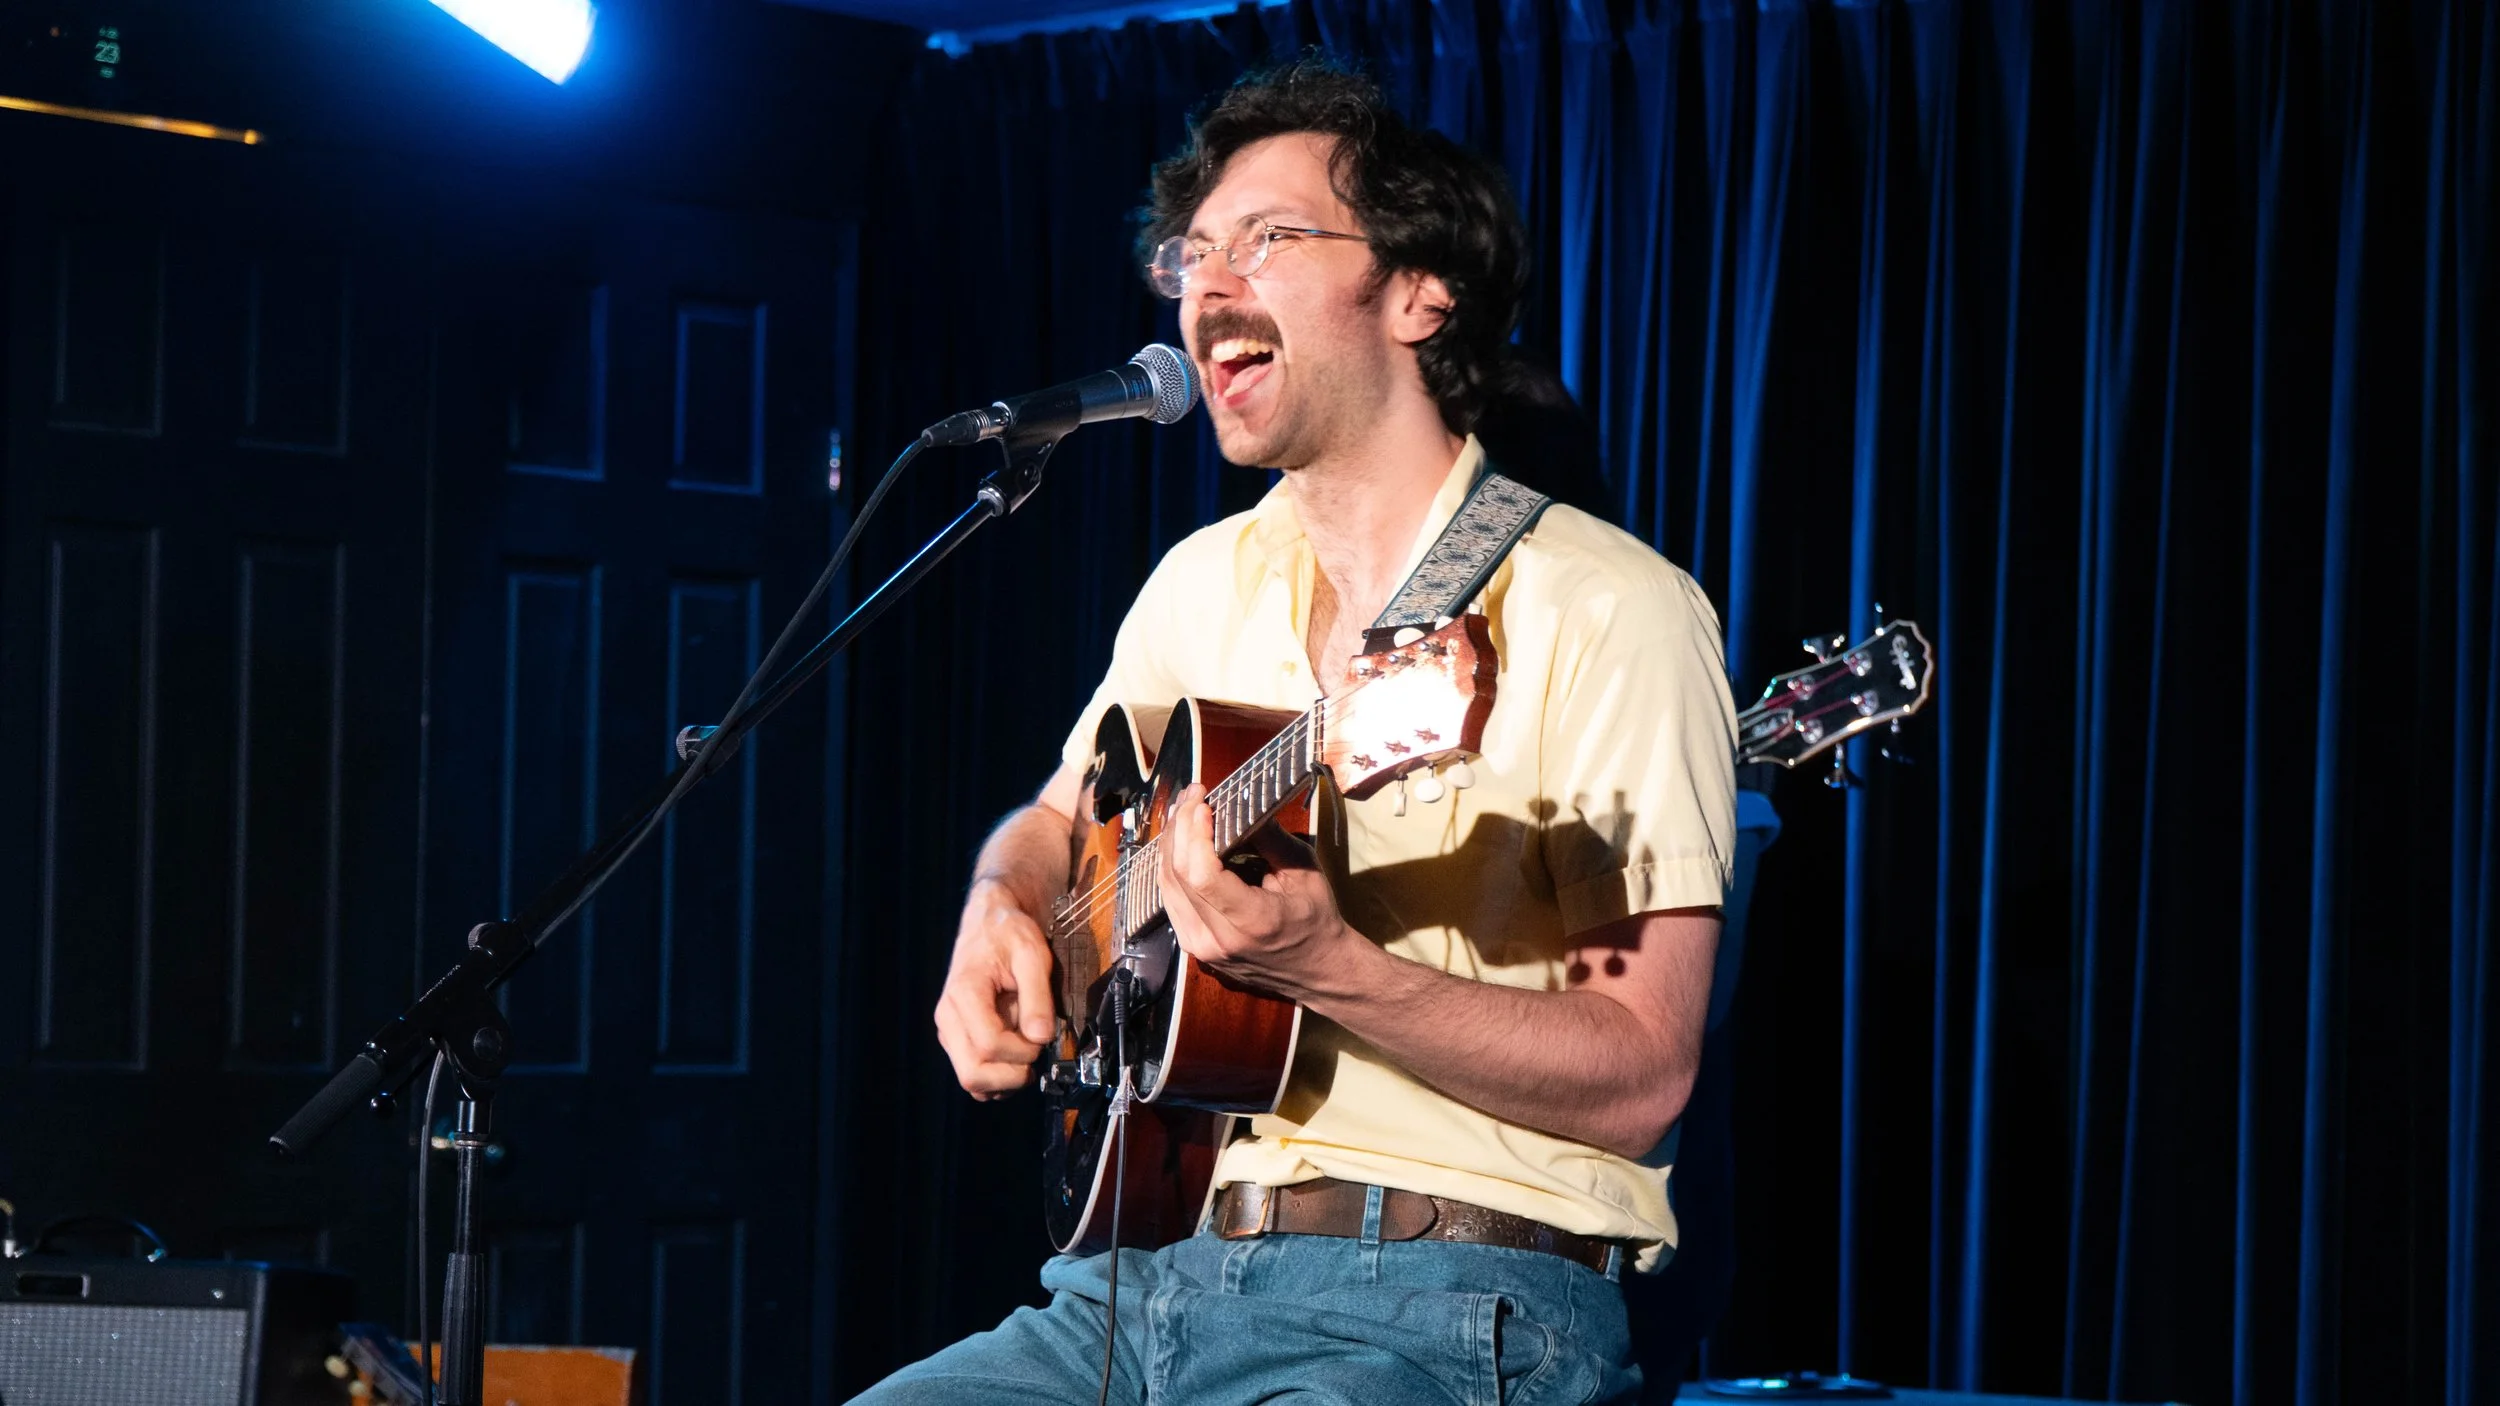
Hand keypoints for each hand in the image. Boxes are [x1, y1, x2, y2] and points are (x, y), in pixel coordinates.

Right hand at [934, 877, 1056, 1099]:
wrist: (989, 923)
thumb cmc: (1009, 935)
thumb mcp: (1032, 954)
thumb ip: (1037, 996)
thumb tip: (1041, 1037)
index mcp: (964, 994)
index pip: (990, 1044)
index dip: (1023, 1050)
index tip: (1042, 1036)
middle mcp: (948, 1017)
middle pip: (972, 1074)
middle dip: (1011, 1075)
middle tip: (1034, 1054)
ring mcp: (949, 1031)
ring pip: (971, 1080)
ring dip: (1004, 1080)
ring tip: (1025, 1052)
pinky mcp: (956, 1038)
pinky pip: (973, 1074)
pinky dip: (997, 1078)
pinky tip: (1015, 1056)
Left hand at [1157, 784, 1363, 1003]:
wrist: (1316, 970)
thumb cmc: (1315, 918)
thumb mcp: (1304, 871)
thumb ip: (1268, 837)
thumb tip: (1237, 801)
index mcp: (1251, 921)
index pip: (1202, 876)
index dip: (1194, 835)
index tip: (1202, 803)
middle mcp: (1218, 939)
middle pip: (1178, 875)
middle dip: (1180, 827)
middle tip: (1193, 794)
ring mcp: (1200, 947)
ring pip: (1166, 885)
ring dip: (1171, 842)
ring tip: (1184, 810)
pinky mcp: (1192, 946)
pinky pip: (1170, 898)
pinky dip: (1172, 864)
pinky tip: (1181, 841)